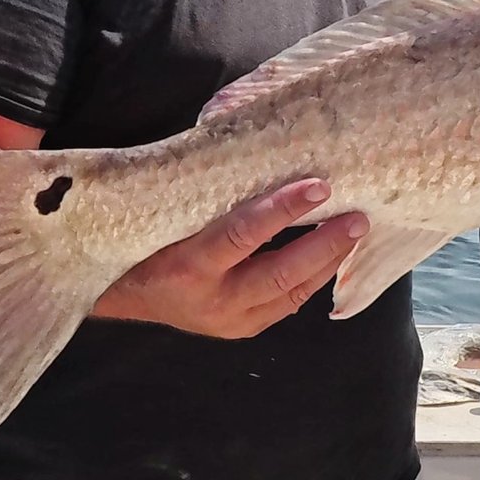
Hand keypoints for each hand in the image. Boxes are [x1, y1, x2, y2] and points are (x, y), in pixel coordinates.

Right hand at [91, 178, 366, 337]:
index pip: (243, 234)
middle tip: (357, 218)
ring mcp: (228, 321)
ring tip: (354, 232)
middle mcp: (211, 300)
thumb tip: (265, 150)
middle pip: (279, 273)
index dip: (283, 210)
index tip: (318, 186)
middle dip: (324, 245)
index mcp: (187, 264)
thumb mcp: (170, 213)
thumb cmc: (147, 236)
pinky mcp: (241, 329)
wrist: (122, 292)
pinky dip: (312, 278)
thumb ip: (210, 194)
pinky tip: (332, 255)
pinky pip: (286, 304)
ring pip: (291, 294)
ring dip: (327, 262)